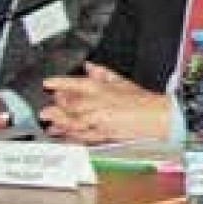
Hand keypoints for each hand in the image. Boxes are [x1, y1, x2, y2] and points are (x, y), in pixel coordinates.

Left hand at [40, 62, 169, 143]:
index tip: (47, 83)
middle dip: (56, 107)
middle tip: (46, 109)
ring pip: (73, 122)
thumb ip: (102, 72)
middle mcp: (97, 104)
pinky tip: (65, 137)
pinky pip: (83, 136)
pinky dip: (72, 137)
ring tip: (50, 125)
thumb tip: (88, 66)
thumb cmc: (142, 100)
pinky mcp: (103, 134)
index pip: (75, 83)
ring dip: (60, 123)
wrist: (157, 117)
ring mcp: (99, 121)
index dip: (58, 83)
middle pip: (70, 105)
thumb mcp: (122, 81)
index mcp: (102, 88)